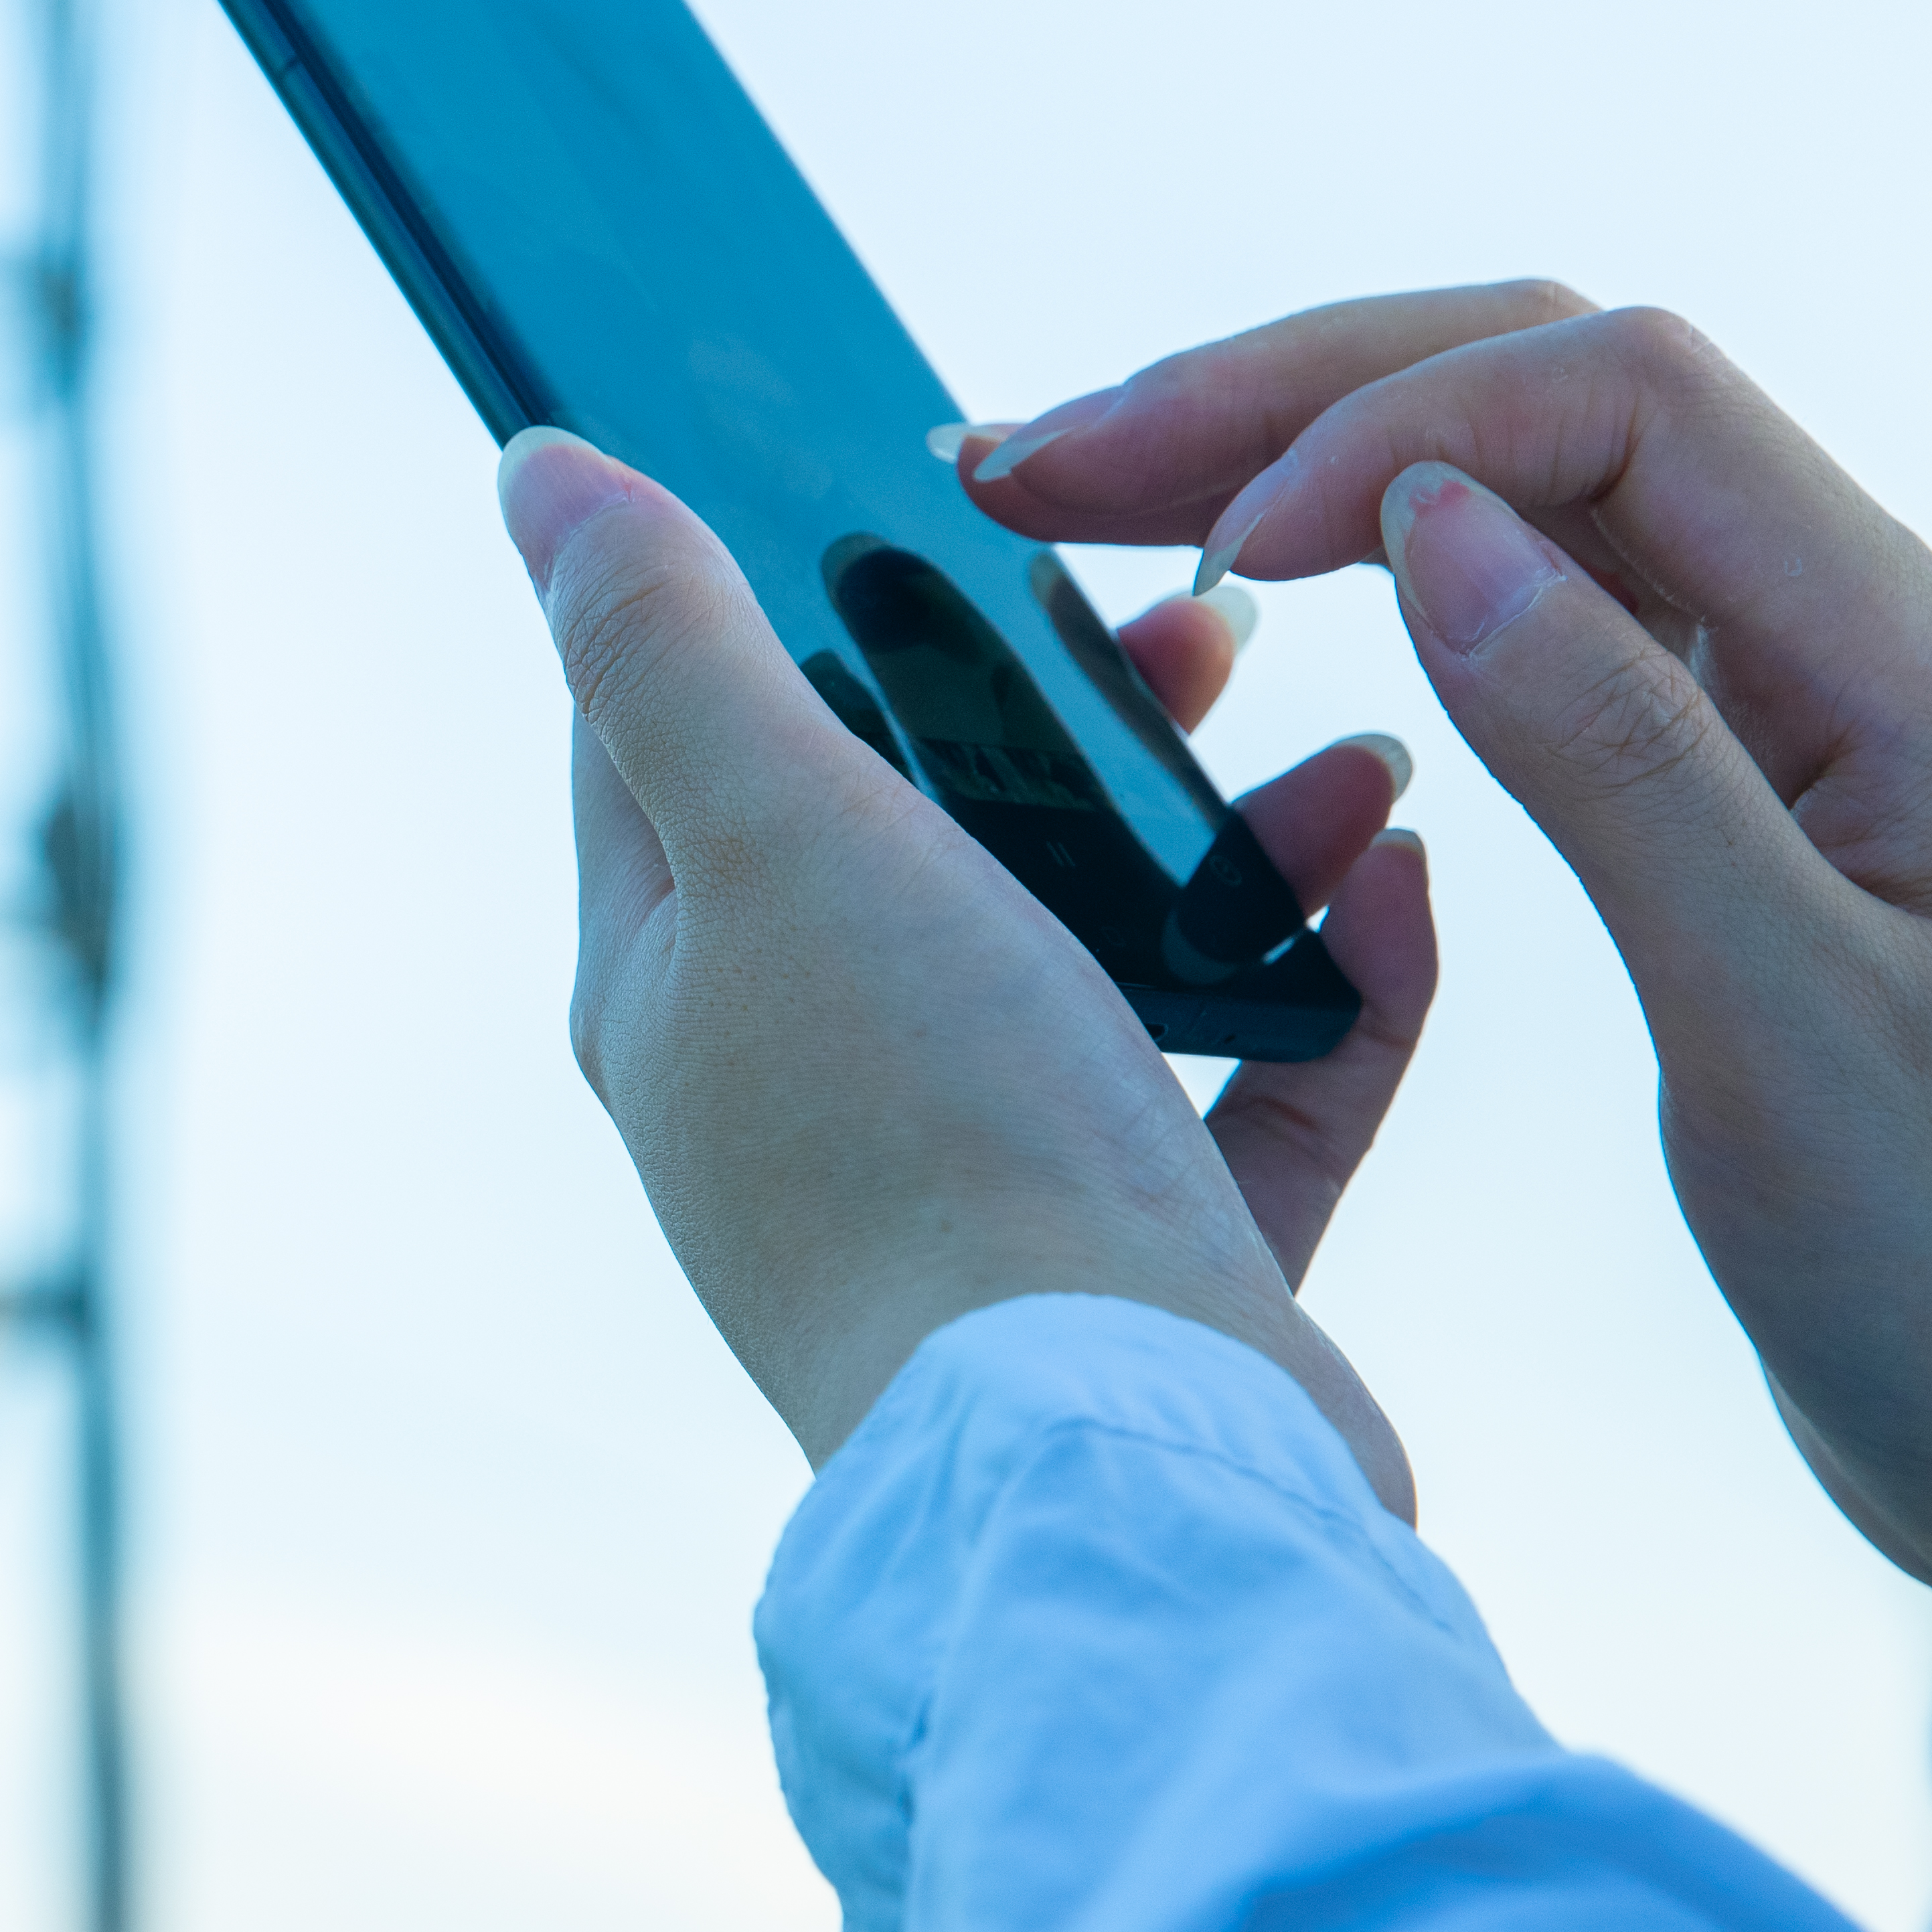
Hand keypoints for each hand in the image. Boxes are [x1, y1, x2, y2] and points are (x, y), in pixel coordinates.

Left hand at [497, 428, 1439, 1512]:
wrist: (1124, 1464)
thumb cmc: (926, 1143)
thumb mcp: (773, 832)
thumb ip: (664, 647)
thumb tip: (535, 468)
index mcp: (679, 988)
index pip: (679, 737)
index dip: (776, 592)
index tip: (919, 488)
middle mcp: (804, 1087)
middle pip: (918, 830)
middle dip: (1051, 703)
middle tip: (1185, 608)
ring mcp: (977, 1180)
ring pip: (1099, 948)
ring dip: (1217, 825)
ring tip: (1331, 739)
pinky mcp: (1148, 1261)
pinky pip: (1254, 1083)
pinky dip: (1330, 975)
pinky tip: (1397, 875)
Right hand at [956, 287, 1931, 1598]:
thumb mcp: (1786, 1030)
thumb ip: (1623, 759)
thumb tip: (1436, 524)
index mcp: (1902, 661)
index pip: (1626, 395)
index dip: (1394, 420)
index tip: (1217, 548)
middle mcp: (1850, 635)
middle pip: (1545, 394)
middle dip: (1283, 397)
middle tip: (1035, 464)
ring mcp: (1786, 700)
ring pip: (1514, 486)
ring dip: (1290, 461)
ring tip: (1073, 503)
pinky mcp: (1722, 779)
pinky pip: (1525, 602)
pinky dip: (1354, 571)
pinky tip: (1230, 608)